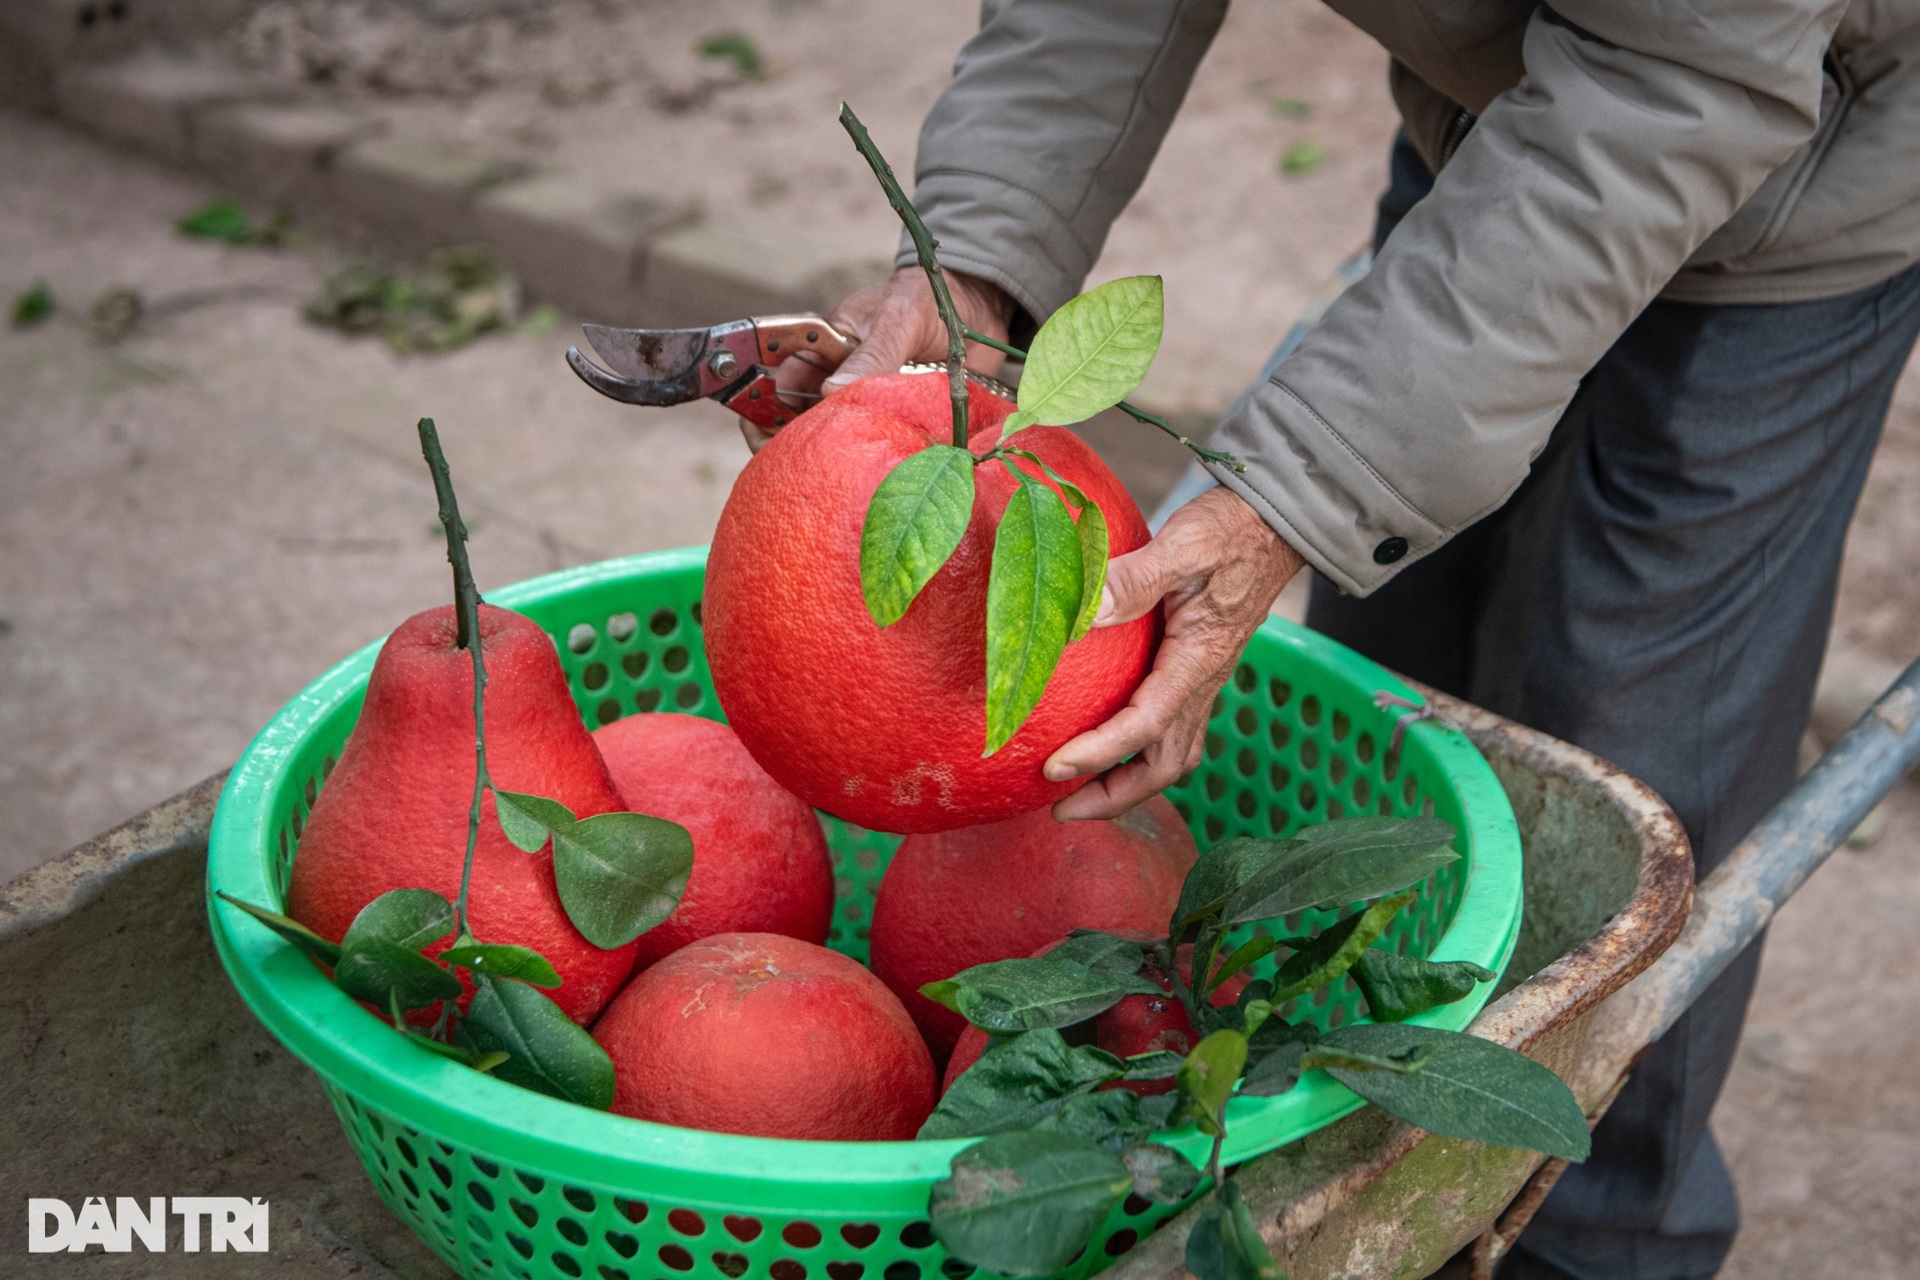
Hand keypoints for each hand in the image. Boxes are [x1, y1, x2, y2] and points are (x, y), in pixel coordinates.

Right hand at [740, 267, 1015, 451]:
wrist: (978, 311)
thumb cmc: (928, 300)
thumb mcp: (899, 317)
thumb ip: (871, 352)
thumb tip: (830, 393)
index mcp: (824, 352)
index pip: (782, 385)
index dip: (767, 411)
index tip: (769, 434)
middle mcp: (839, 385)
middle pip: (803, 425)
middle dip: (800, 447)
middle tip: (809, 467)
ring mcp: (867, 410)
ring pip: (839, 444)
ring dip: (839, 461)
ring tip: (844, 478)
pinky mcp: (898, 428)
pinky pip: (882, 453)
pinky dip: (880, 466)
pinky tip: (881, 478)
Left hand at [1045, 487, 1305, 820]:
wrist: (1279, 523)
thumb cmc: (1233, 530)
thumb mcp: (1183, 546)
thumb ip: (1133, 579)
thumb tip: (1082, 614)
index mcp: (1198, 662)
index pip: (1144, 727)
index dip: (1098, 754)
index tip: (1051, 769)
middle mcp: (1203, 682)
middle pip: (1163, 765)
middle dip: (1114, 796)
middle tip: (1060, 810)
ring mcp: (1204, 680)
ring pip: (1170, 754)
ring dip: (1126, 781)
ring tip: (1077, 791)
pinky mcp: (1198, 669)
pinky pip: (1171, 728)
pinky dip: (1138, 750)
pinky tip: (1105, 740)